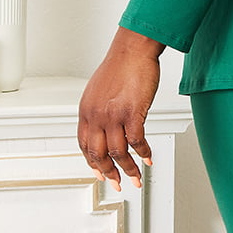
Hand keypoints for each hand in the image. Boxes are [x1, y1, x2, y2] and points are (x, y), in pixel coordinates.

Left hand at [77, 28, 164, 190]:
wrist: (133, 49)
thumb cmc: (121, 66)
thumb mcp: (99, 92)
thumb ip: (99, 112)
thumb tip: (105, 129)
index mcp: (86, 111)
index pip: (84, 146)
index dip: (92, 163)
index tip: (100, 173)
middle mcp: (96, 115)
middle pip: (99, 154)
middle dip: (109, 173)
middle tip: (118, 182)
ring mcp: (113, 115)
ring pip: (117, 152)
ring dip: (128, 168)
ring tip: (136, 176)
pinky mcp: (132, 113)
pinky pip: (136, 141)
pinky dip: (143, 153)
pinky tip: (148, 157)